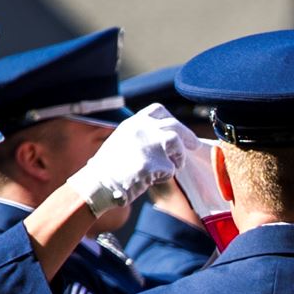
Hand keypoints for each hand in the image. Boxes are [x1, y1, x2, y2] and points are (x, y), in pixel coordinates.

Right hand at [73, 104, 199, 216]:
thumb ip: (142, 136)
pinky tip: (150, 179)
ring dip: (178, 156)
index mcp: (133, 123)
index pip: (158, 110)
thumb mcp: (123, 141)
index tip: (178, 129)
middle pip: (173, 125)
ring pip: (175, 143)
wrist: (98, 183)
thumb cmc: (110, 167)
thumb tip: (165, 139)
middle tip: (194, 145)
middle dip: (187, 136)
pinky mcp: (153, 163)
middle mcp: (141, 129)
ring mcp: (148, 144)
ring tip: (173, 166)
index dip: (171, 119)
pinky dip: (164, 175)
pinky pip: (170, 169)